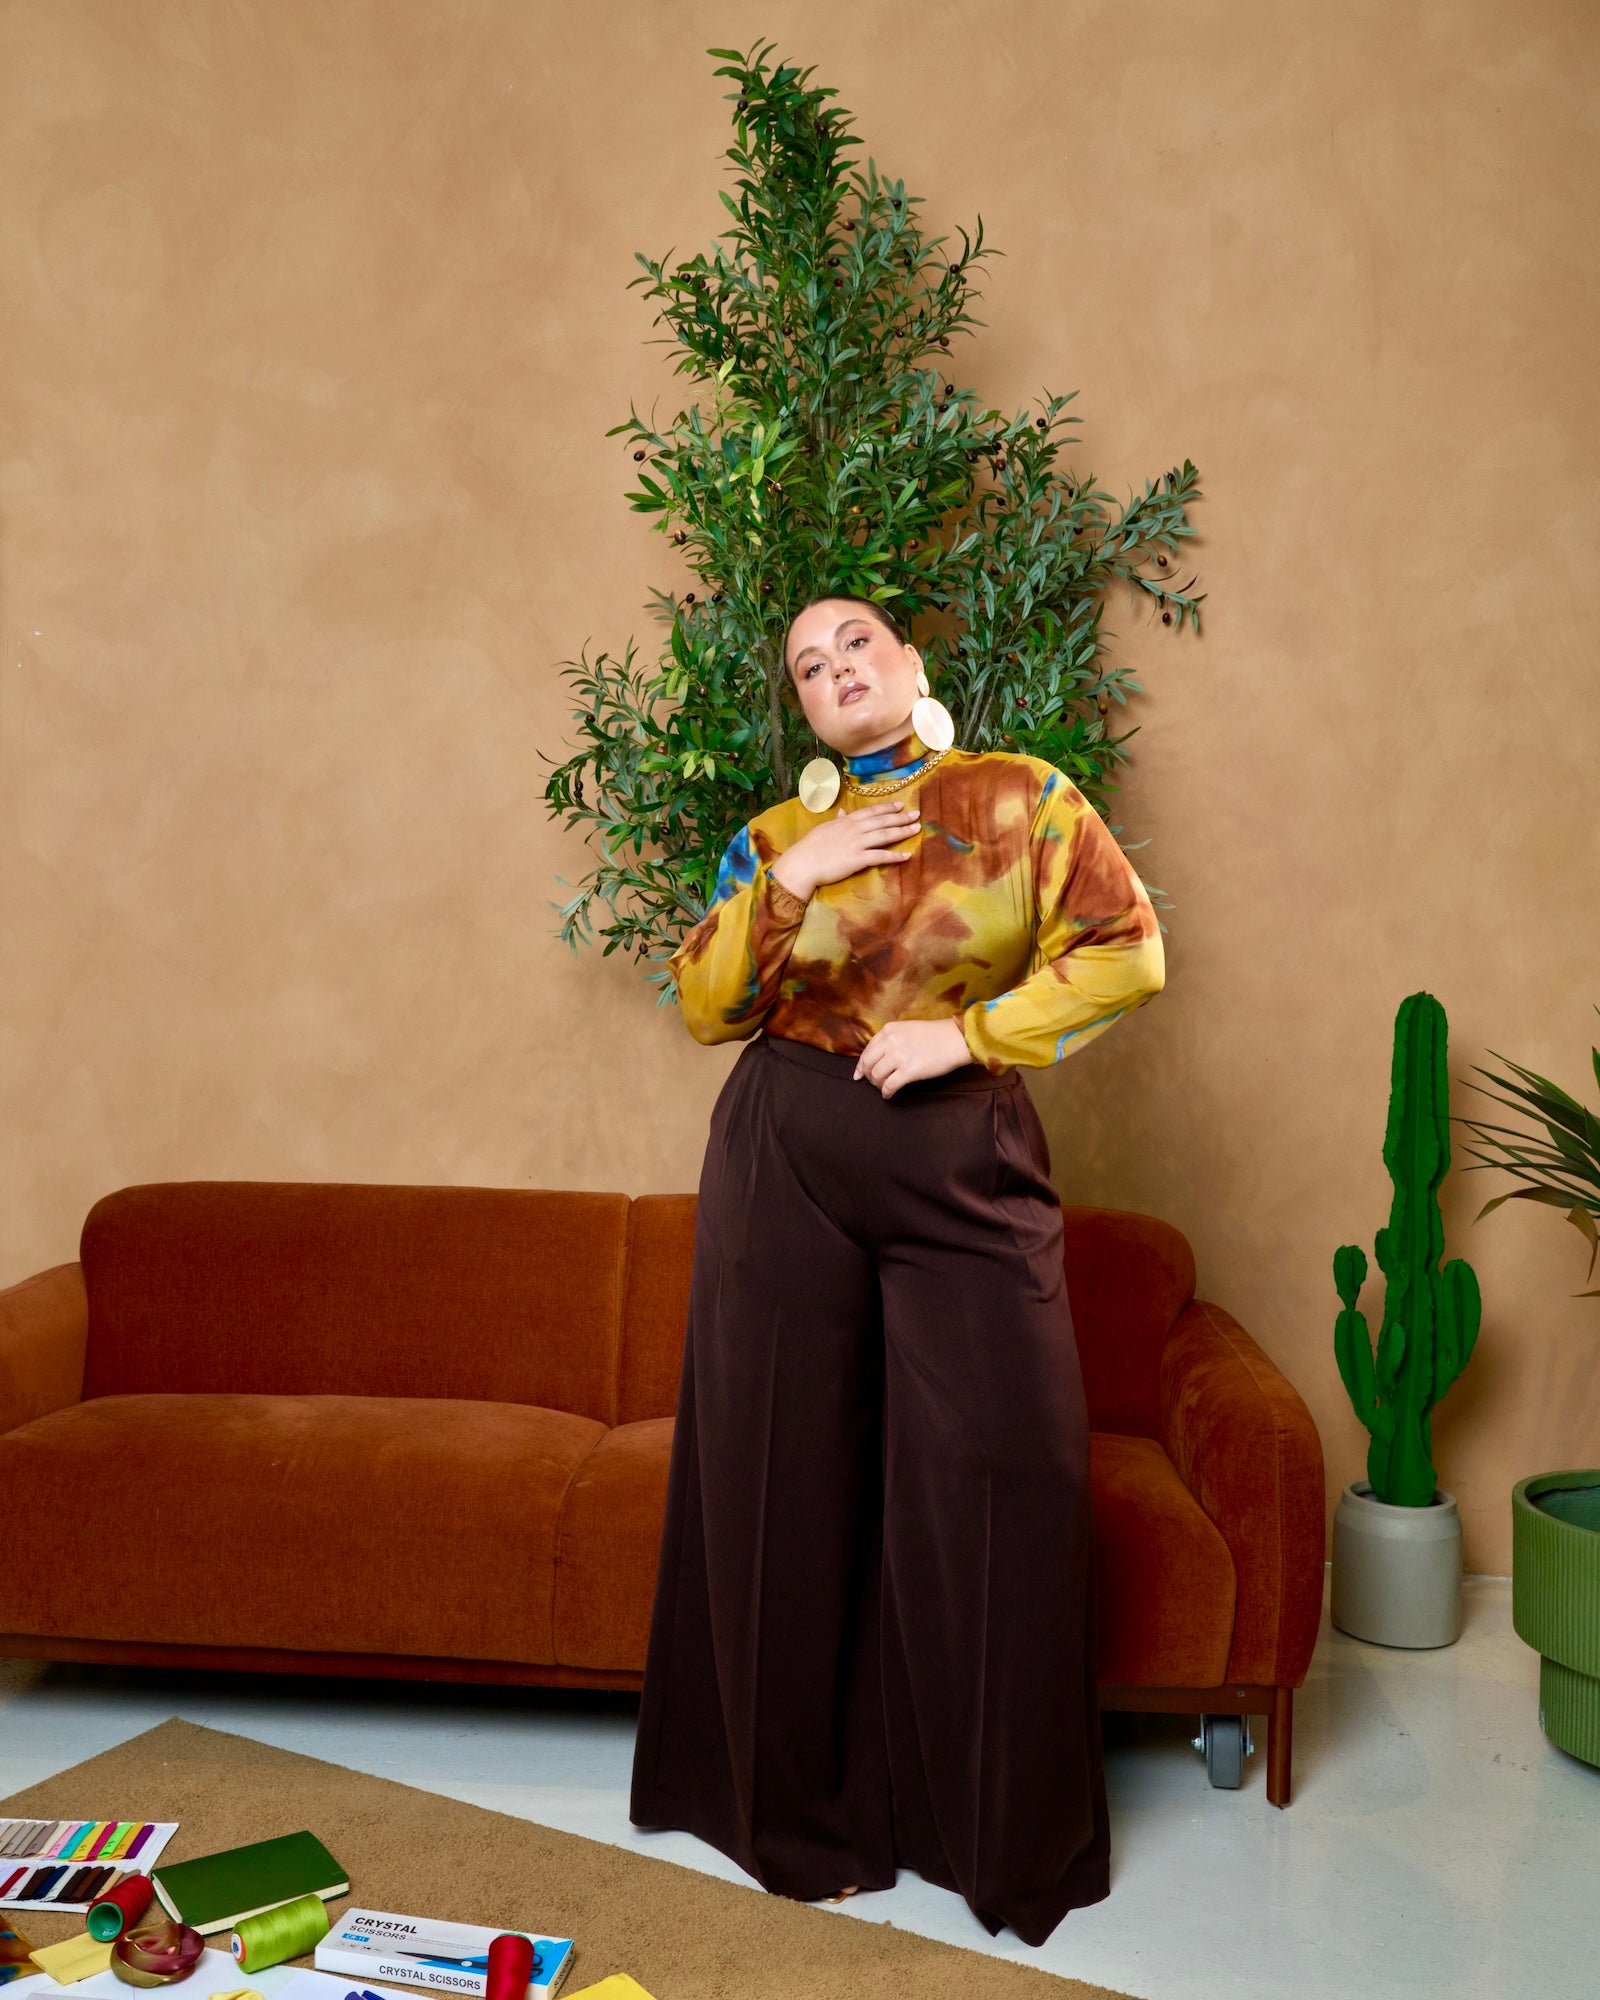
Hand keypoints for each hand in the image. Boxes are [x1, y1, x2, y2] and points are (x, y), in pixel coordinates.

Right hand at [770, 799, 919, 902]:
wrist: (803, 863)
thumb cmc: (810, 847)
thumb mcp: (824, 829)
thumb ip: (837, 821)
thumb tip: (842, 812)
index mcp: (846, 821)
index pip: (871, 812)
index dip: (887, 808)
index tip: (900, 805)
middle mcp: (854, 829)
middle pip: (882, 821)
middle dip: (900, 817)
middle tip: (916, 814)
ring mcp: (857, 844)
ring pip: (884, 835)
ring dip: (902, 831)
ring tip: (916, 829)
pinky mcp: (857, 859)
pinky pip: (880, 856)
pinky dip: (895, 856)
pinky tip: (907, 856)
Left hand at [853, 1017, 974, 1098]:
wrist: (955, 1039)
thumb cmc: (935, 1035)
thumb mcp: (907, 1029)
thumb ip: (891, 1040)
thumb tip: (877, 1058)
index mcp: (888, 1030)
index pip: (867, 1049)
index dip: (861, 1065)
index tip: (859, 1074)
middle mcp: (890, 1042)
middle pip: (867, 1063)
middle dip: (867, 1076)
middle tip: (872, 1082)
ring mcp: (898, 1056)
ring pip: (876, 1076)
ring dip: (878, 1084)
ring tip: (884, 1087)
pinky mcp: (908, 1071)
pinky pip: (889, 1085)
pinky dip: (886, 1092)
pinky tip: (889, 1094)